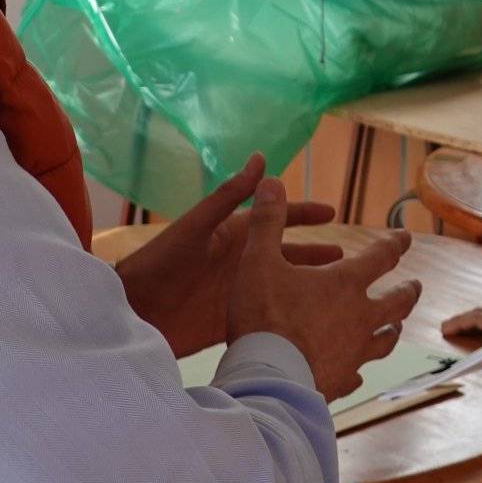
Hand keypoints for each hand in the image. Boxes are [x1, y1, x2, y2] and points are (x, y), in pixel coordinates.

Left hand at [115, 154, 338, 357]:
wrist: (132, 310)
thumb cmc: (161, 262)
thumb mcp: (198, 225)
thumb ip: (230, 195)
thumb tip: (261, 158)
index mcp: (234, 234)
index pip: (277, 219)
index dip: (305, 214)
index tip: (333, 212)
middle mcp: (241, 262)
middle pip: (287, 255)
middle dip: (316, 255)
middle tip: (349, 258)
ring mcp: (238, 293)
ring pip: (283, 287)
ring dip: (307, 287)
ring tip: (338, 291)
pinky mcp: (232, 321)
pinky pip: (268, 317)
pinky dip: (289, 317)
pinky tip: (310, 325)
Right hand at [225, 179, 420, 399]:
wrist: (267, 379)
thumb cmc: (264, 317)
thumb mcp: (258, 261)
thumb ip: (267, 222)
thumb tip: (270, 180)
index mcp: (346, 284)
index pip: (381, 257)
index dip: (395, 244)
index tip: (405, 237)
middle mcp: (361, 318)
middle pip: (396, 302)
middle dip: (408, 292)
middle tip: (415, 286)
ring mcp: (355, 353)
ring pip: (385, 340)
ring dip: (392, 330)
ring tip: (395, 327)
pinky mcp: (342, 382)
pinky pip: (358, 374)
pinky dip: (359, 370)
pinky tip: (358, 375)